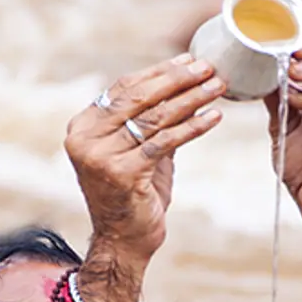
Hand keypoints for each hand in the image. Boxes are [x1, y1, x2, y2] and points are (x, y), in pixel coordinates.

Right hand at [65, 53, 224, 267]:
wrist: (123, 242)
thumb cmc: (133, 195)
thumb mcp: (140, 150)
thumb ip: (154, 120)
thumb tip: (188, 84)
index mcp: (83, 127)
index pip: (124, 88)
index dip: (158, 72)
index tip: (189, 60)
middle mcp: (86, 139)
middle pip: (139, 97)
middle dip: (177, 79)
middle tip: (207, 67)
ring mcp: (102, 157)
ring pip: (155, 118)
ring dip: (191, 99)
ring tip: (217, 86)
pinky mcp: (124, 174)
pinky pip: (166, 142)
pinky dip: (193, 127)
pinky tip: (214, 116)